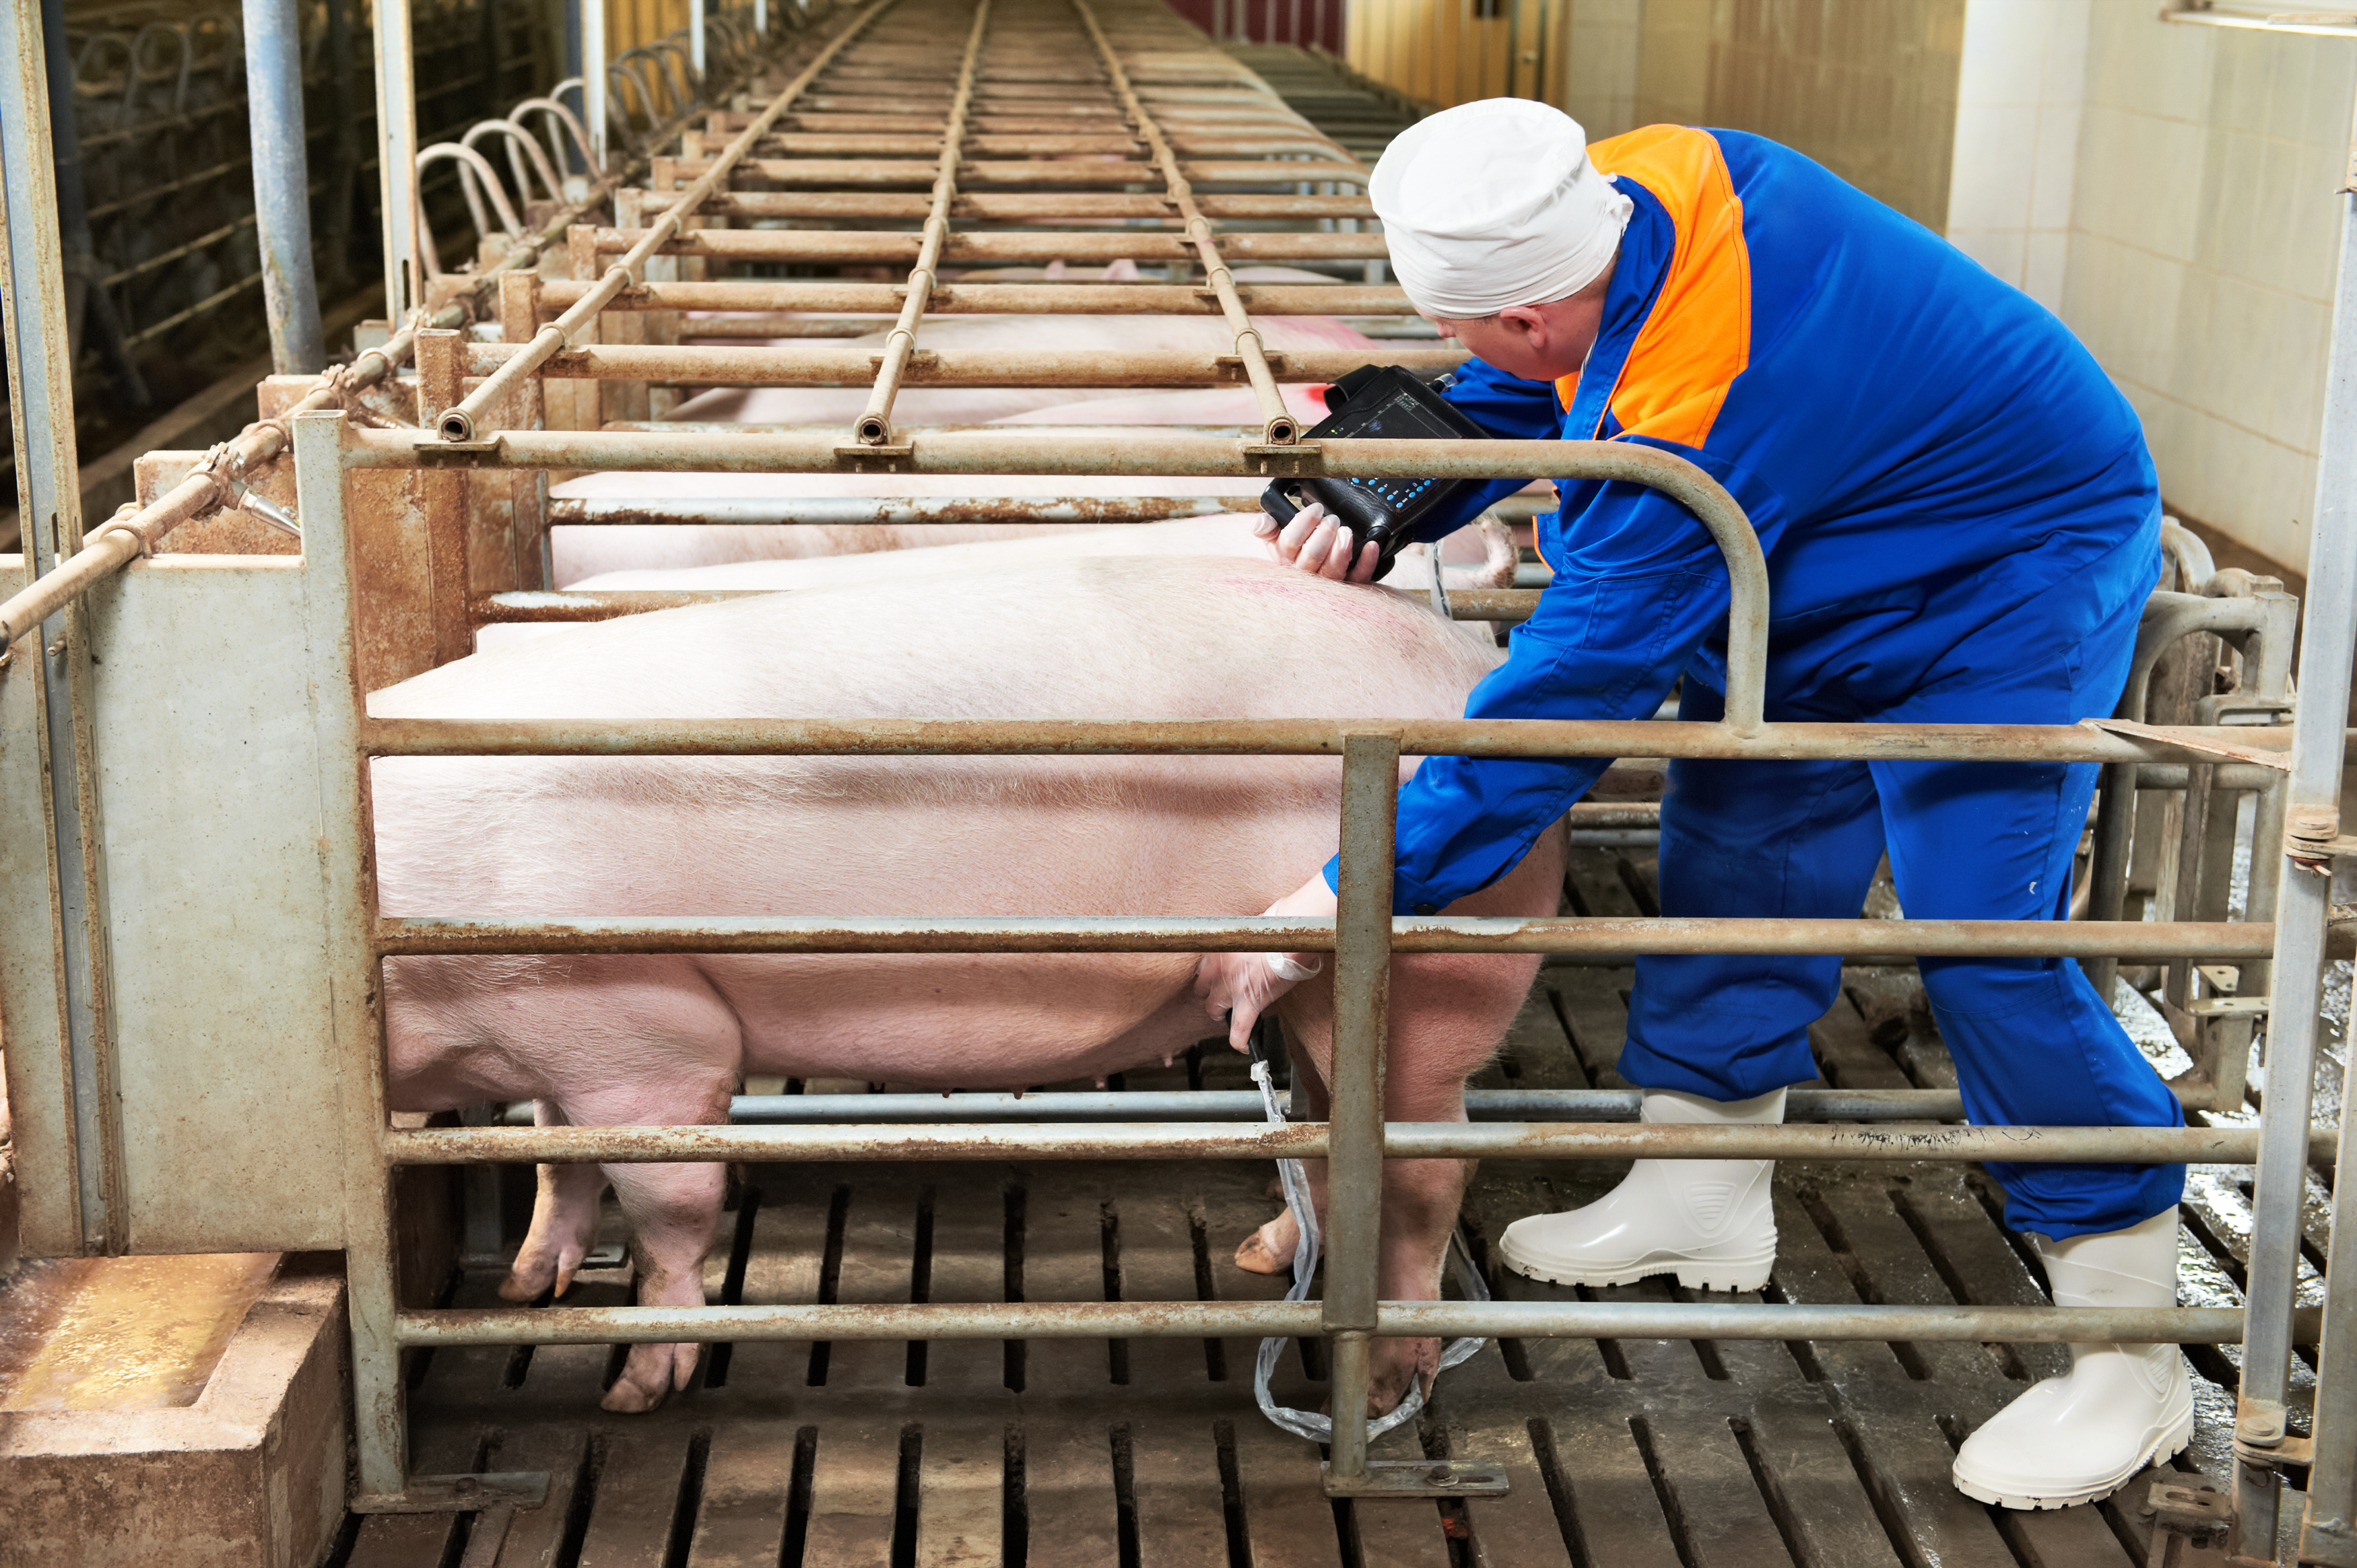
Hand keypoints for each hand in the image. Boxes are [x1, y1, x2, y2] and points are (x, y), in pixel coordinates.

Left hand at [1193, 874, 1340, 1050]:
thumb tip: (1244, 945)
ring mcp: (1232, 989)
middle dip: (1210, 995)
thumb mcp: (1247, 931)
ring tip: (1228, 1015)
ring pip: (1213, 1010)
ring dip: (1220, 1013)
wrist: (1291, 939)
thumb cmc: (1276, 930)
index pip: (1201, 969)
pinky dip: (1239, 1040)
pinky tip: (1241, 1045)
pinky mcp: (1249, 1004)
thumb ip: (1238, 943)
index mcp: (1218, 950)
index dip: (1209, 976)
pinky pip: (1239, 1029)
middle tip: (1221, 996)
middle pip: (1201, 991)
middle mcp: (1219, 970)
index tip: (1214, 979)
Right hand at [1255, 502, 1380, 583]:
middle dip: (1323, 534)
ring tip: (1346, 531)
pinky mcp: (1349, 585)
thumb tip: (1260, 522)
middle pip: (1312, 557)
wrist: (1311, 576)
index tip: (1315, 510)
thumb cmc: (1296, 552)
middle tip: (1332, 519)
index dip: (1303, 523)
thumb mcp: (1276, 539)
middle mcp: (1305, 573)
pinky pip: (1359, 578)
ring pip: (1333, 571)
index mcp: (1285, 559)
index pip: (1290, 543)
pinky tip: (1370, 546)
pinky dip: (1367, 561)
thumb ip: (1268, 527)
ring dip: (1341, 549)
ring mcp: (1327, 582)